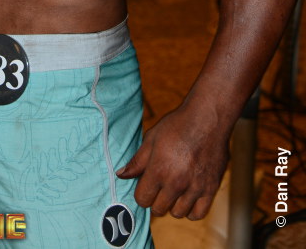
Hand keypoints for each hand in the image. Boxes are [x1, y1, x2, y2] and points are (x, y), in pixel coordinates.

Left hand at [116, 104, 229, 219]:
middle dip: (155, 199)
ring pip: (177, 213)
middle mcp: (177, 182)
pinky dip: (191, 210)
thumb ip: (137, 161)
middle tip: (160, 186)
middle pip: (158, 209)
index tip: (146, 184)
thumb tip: (120, 175)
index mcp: (159, 169)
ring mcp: (195, 187)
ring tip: (174, 189)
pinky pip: (198, 214)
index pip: (142, 199)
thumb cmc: (177, 125)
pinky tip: (187, 197)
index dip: (141, 192)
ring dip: (173, 204)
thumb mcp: (151, 138)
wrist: (208, 118)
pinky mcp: (211, 188)